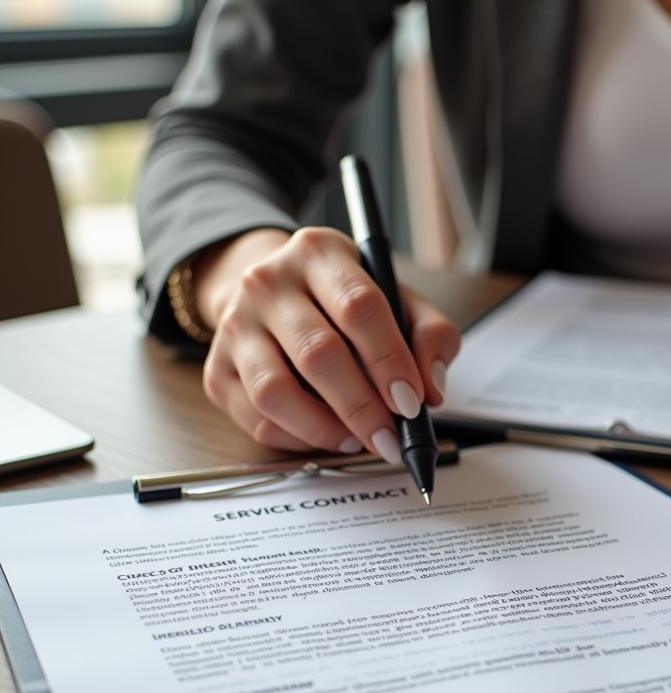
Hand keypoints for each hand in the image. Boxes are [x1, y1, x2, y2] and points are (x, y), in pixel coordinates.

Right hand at [193, 227, 459, 460]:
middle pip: (318, 354)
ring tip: (359, 440)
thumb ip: (429, 335)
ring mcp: (234, 326)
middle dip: (362, 407)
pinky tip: (328, 436)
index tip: (412, 402)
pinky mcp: (217, 369)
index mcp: (319, 253)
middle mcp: (267, 283)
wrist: (272, 292)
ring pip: (275, 392)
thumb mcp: (396, 298)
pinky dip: (298, 439)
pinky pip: (257, 419)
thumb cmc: (344, 301)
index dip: (389, 360)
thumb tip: (430, 388)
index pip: (358, 306)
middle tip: (392, 439)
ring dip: (325, 430)